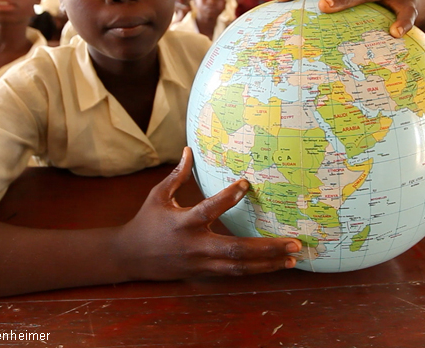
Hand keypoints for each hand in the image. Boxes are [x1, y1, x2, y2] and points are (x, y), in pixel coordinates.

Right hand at [117, 148, 301, 280]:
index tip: (246, 184)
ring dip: (268, 263)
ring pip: (240, 268)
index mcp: (183, 223)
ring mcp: (202, 264)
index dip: (227, 197)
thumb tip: (189, 150)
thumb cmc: (146, 222)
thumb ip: (176, 176)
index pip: (208, 209)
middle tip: (294, 242)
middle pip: (235, 249)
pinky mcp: (205, 274)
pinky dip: (257, 270)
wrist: (131, 258)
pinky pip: (235, 273)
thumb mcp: (158, 196)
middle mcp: (195, 246)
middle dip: (267, 247)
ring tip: (293, 258)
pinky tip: (276, 265)